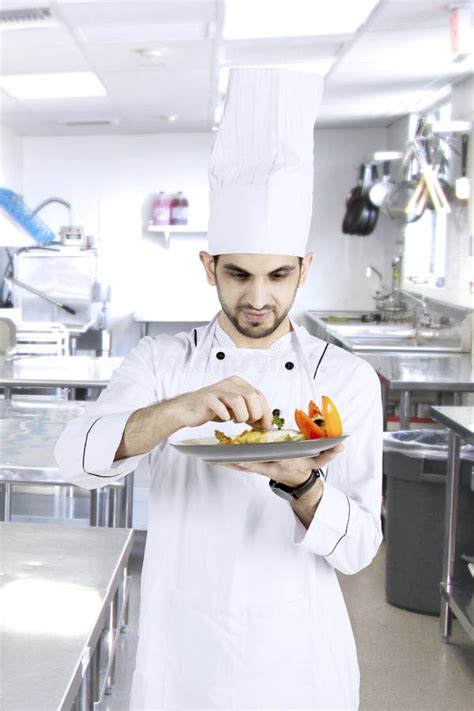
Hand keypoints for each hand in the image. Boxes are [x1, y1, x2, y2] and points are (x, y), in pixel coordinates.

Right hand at [170, 375, 272, 430]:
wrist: (188, 410)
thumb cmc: (212, 409)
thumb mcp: (235, 410)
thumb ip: (250, 413)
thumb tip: (266, 425)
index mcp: (238, 383)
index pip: (259, 395)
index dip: (266, 412)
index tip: (266, 426)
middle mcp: (229, 383)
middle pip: (252, 396)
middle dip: (255, 414)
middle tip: (250, 423)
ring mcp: (217, 390)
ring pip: (239, 400)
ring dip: (242, 415)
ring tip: (236, 421)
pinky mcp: (206, 398)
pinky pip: (220, 406)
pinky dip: (225, 415)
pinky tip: (225, 419)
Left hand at [219, 444, 343, 485]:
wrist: (297, 482)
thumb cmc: (303, 468)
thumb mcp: (317, 462)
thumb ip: (328, 453)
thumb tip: (340, 445)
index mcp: (278, 463)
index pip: (263, 462)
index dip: (251, 460)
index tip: (238, 456)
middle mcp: (265, 466)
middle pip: (245, 464)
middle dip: (229, 461)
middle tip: (213, 456)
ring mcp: (258, 467)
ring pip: (238, 465)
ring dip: (223, 461)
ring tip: (207, 457)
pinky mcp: (253, 466)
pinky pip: (236, 464)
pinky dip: (225, 461)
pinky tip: (212, 458)